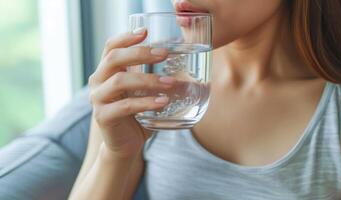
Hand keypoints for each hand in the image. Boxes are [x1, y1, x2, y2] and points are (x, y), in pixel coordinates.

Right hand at [88, 27, 174, 157]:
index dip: (126, 37)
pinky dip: (146, 102)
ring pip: (120, 81)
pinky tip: (163, 102)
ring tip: (171, 83)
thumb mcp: (144, 92)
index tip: (146, 32)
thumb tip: (185, 64)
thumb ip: (155, 77)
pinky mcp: (103, 117)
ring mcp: (98, 99)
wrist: (126, 144)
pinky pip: (125, 106)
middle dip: (140, 53)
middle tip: (164, 54)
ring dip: (148, 80)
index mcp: (107, 71)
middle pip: (114, 59)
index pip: (111, 47)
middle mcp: (98, 82)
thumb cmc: (138, 115)